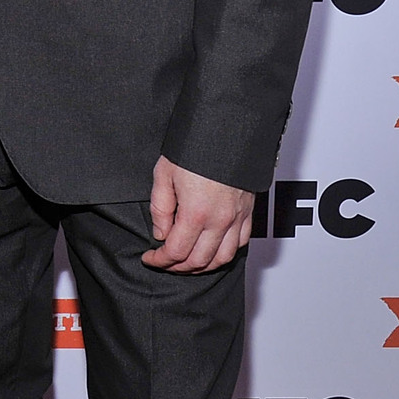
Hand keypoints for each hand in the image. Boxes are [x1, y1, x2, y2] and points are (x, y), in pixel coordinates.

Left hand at [141, 155, 251, 272]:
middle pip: (199, 261)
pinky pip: (240, 244)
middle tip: (164, 262)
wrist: (226, 131)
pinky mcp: (248, 212)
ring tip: (186, 263)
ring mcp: (237, 218)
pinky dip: (225, 255)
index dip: (160, 260)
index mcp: (196, 212)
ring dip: (202, 267)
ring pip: (223, 259)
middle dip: (178, 267)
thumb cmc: (193, 147)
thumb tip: (161, 234)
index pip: (176, 252)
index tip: (150, 258)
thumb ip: (160, 208)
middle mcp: (220, 220)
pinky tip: (212, 251)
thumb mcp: (164, 174)